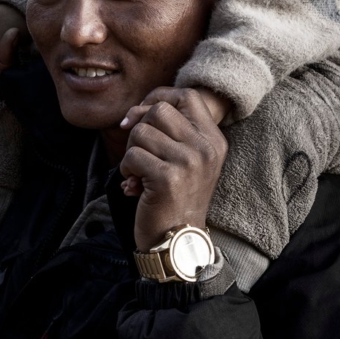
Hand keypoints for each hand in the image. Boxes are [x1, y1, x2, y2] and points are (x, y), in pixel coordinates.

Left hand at [119, 87, 227, 251]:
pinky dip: (126, 169)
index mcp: (213, 140)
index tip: (142, 116)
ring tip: (139, 172)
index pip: (187, 96)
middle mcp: (206, 148)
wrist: (178, 242)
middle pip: (159, 110)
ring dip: (131, 151)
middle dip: (139, 128)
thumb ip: (168, 130)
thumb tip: (132, 113)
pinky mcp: (168, 178)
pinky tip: (136, 185)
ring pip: (141, 131)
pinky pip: (132, 155)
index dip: (159, 97)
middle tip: (140, 153)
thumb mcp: (185, 160)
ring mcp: (189, 162)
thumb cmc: (175, 198)